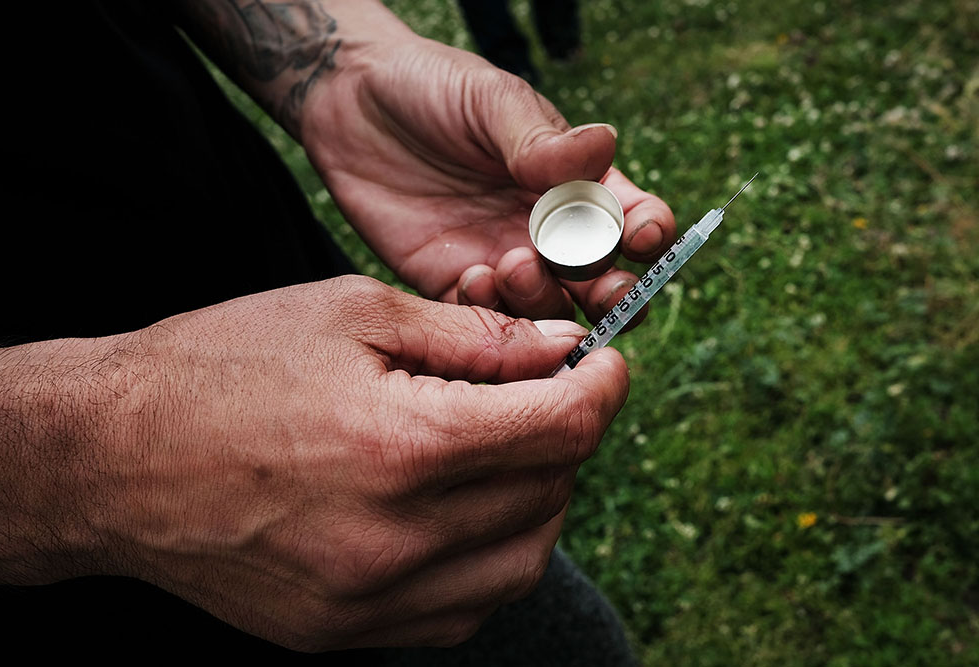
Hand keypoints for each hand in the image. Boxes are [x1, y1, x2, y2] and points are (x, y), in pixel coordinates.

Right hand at [85, 277, 627, 650]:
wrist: (112, 456)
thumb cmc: (222, 367)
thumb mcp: (351, 315)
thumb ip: (472, 339)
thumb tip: (557, 351)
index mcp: (401, 447)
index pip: (562, 427)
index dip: (602, 386)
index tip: (604, 361)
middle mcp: (395, 541)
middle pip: (551, 493)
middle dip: (567, 434)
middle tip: (541, 393)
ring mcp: (370, 600)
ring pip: (521, 562)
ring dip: (538, 500)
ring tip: (502, 450)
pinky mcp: (344, 633)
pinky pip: (463, 609)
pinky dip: (489, 556)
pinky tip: (460, 509)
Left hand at [301, 37, 674, 324]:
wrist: (352, 103)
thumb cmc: (432, 87)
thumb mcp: (490, 100)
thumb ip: (540, 139)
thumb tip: (604, 147)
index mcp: (574, 182)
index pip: (632, 219)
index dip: (648, 235)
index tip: (640, 237)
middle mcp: (547, 230)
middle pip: (604, 284)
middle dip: (612, 296)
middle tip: (591, 285)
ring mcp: (503, 261)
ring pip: (549, 312)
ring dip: (543, 301)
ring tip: (513, 263)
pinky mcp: (452, 283)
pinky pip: (484, 322)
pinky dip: (488, 313)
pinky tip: (469, 276)